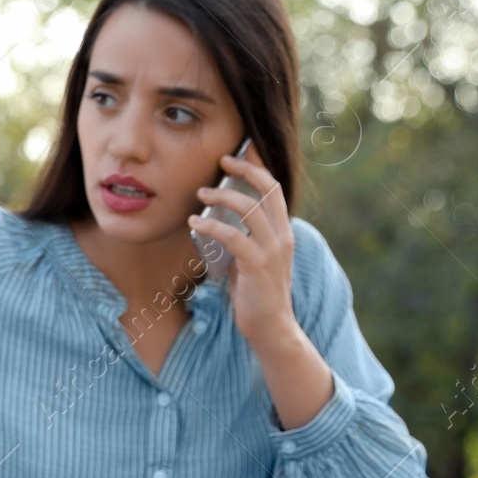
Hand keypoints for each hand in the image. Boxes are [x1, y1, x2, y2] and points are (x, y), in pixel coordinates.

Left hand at [187, 153, 299, 351]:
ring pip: (250, 208)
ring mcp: (273, 250)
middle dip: (245, 169)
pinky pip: (234, 237)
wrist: (271, 327)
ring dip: (222, 196)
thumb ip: (242, 237)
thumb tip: (215, 219)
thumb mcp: (250, 257)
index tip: (242, 150)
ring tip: (200, 193)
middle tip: (221, 160)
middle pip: (267, 189)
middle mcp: (282, 236)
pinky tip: (194, 223)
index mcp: (283, 231)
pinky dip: (212, 226)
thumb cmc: (255, 292)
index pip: (274, 189)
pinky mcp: (258, 265)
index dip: (259, 166)